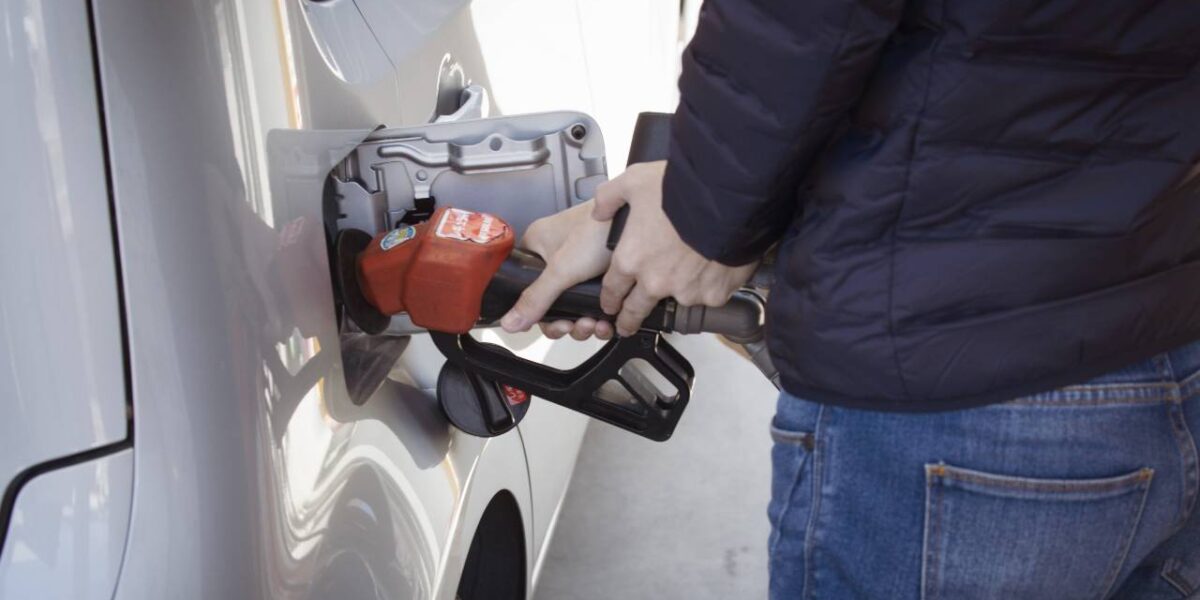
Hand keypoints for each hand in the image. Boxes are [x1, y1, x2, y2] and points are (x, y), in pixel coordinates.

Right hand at [499, 200, 614, 339]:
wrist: (641, 221)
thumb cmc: (600, 229)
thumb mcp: (562, 269)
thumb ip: (536, 298)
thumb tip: (510, 322)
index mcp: (536, 247)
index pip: (525, 288)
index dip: (538, 313)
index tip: (553, 323)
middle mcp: (555, 256)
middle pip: (551, 302)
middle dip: (565, 321)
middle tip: (576, 326)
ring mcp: (579, 265)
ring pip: (574, 306)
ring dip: (584, 323)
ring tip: (595, 324)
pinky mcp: (601, 272)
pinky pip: (593, 303)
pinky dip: (599, 317)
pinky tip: (607, 322)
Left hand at [593, 161, 756, 336]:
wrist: (726, 199)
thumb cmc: (681, 190)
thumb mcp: (634, 181)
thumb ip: (609, 198)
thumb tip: (599, 211)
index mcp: (631, 258)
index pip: (612, 290)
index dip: (609, 299)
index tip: (610, 304)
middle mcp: (655, 281)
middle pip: (635, 311)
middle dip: (629, 320)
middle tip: (628, 325)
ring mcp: (685, 291)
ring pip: (677, 300)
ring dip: (678, 292)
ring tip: (688, 274)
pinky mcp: (713, 294)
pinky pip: (709, 295)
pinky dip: (709, 285)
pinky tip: (713, 266)